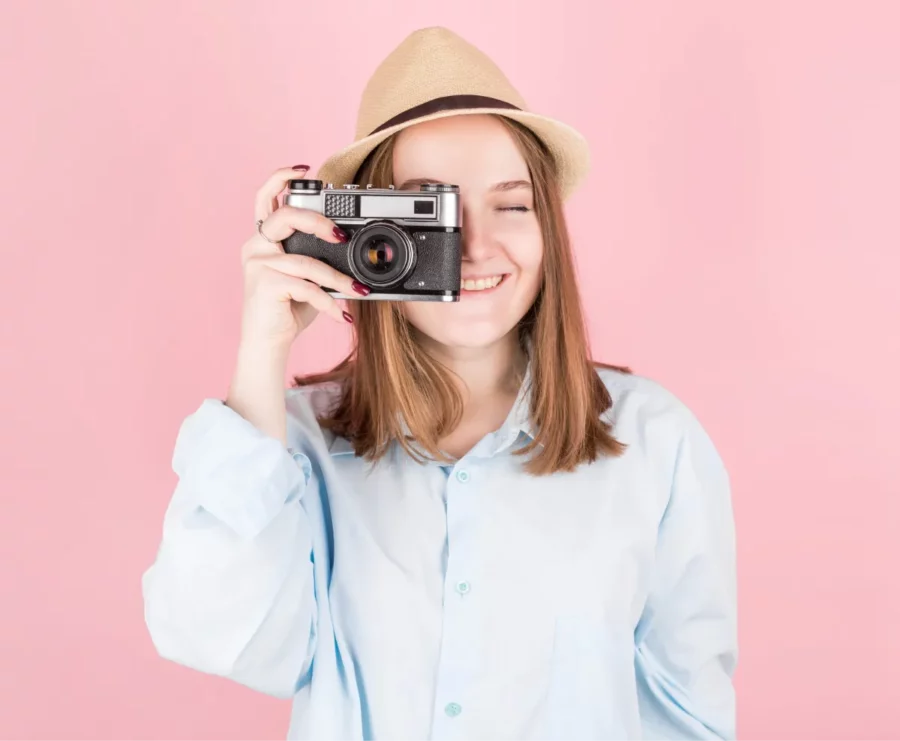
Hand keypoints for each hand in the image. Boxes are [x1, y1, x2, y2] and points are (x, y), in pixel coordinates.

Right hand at [239, 165, 369, 351]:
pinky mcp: (264, 285)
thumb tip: (352, 247)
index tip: (304, 169)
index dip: (281, 178)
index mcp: (264, 238)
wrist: (268, 342)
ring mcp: (257, 264)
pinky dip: (328, 303)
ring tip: (357, 291)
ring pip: (306, 261)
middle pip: (285, 216)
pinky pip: (306, 287)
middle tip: (341, 235)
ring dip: (337, 279)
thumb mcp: (306, 277)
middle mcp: (256, 246)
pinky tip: (340, 315)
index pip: (265, 197)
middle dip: (317, 221)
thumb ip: (318, 257)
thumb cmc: (288, 308)